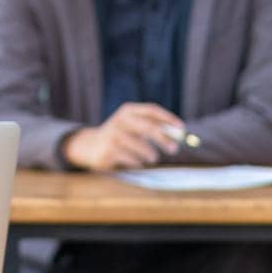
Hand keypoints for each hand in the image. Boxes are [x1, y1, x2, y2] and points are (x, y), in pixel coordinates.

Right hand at [61, 102, 185, 171]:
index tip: (181, 128)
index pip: (151, 110)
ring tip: (153, 158)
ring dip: (150, 153)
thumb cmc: (120, 136)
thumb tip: (179, 135)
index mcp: (128, 111)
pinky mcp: (107, 151)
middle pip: (147, 127)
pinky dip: (137, 162)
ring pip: (139, 145)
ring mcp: (112, 135)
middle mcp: (119, 120)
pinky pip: (129, 158)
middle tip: (174, 149)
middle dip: (163, 139)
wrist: (90, 145)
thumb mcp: (133, 126)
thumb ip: (153, 127)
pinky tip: (137, 162)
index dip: (168, 118)